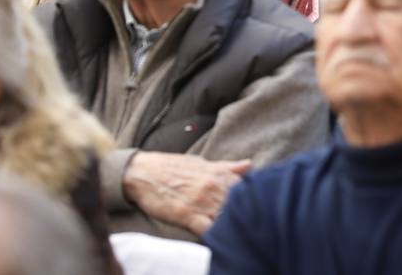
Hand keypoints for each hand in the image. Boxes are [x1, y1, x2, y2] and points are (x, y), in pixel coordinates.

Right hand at [121, 151, 251, 235]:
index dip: (255, 199)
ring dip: (234, 225)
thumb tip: (250, 165)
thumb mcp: (201, 163)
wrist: (141, 173)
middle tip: (253, 223)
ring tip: (240, 233)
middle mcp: (213, 188)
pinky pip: (207, 229)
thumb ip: (227, 167)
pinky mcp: (186, 216)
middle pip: (239, 205)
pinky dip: (216, 235)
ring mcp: (200, 202)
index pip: (247, 189)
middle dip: (247, 215)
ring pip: (227, 218)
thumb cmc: (172, 167)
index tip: (259, 207)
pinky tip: (220, 238)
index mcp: (219, 175)